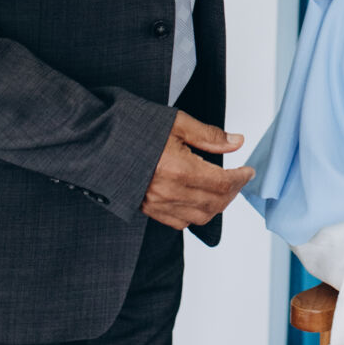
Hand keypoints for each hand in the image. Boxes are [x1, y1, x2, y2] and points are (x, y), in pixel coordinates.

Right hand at [141, 111, 252, 229]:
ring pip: (200, 217)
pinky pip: (179, 222)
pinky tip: (198, 199)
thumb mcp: (176, 122)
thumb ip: (209, 136)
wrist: (95, 140)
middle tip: (239, 178)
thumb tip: (236, 143)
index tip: (248, 171)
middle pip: (215, 203)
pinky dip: (195, 214)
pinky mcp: (146, 209)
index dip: (241, 178)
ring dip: (217, 205)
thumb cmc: (131, 127)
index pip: (223, 183)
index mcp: (179, 169)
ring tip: (222, 189)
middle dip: (233, 192)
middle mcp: (169, 192)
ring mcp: (156, 204)